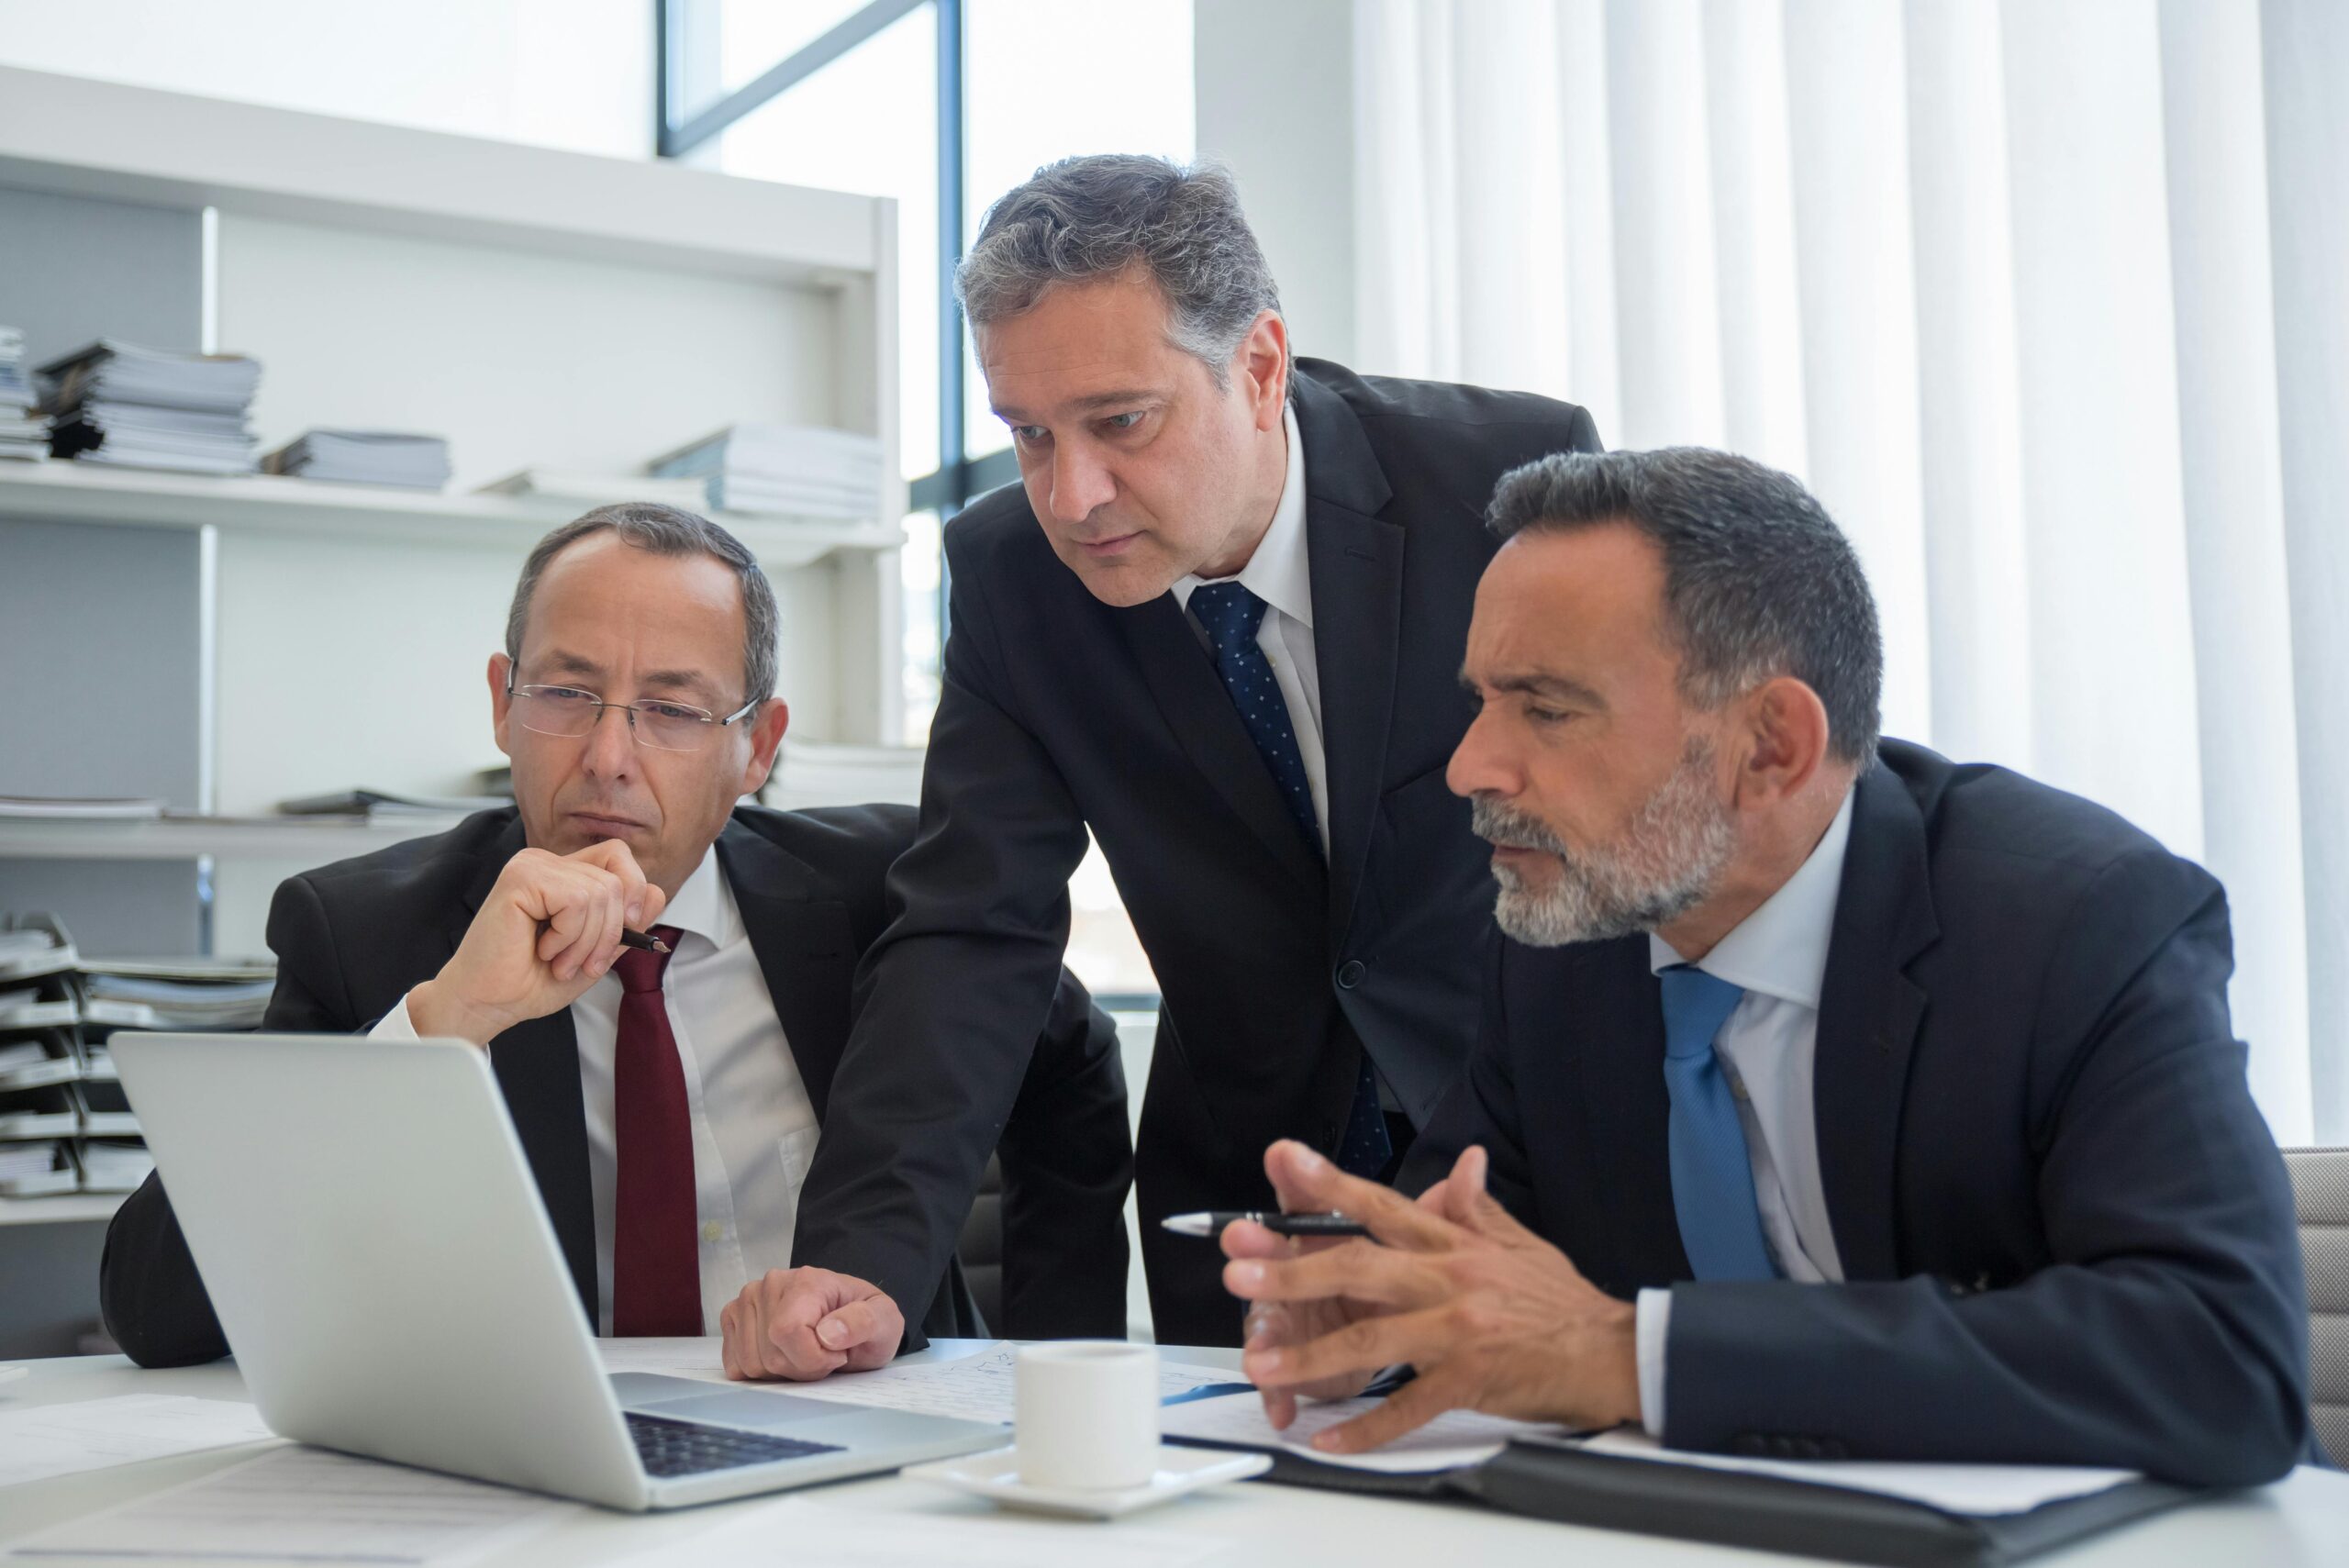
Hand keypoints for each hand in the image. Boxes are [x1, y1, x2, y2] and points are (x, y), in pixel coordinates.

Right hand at [408, 841, 665, 1045]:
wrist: (488, 1003)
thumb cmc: (531, 980)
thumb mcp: (596, 953)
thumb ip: (627, 925)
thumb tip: (659, 893)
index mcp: (565, 873)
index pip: (620, 858)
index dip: (632, 895)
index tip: (622, 935)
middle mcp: (548, 862)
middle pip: (617, 878)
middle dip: (610, 932)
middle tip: (582, 963)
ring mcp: (532, 865)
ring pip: (601, 892)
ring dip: (586, 941)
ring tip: (559, 961)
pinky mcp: (520, 878)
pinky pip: (576, 900)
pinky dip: (568, 936)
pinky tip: (543, 949)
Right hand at [719, 1267, 903, 1381]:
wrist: (852, 1322)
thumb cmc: (866, 1321)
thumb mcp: (884, 1321)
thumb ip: (863, 1323)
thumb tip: (828, 1333)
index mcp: (806, 1280)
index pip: (787, 1331)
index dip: (813, 1358)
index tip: (837, 1354)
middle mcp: (770, 1284)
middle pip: (770, 1354)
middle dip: (801, 1368)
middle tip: (824, 1356)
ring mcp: (748, 1301)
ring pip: (751, 1364)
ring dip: (782, 1372)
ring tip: (805, 1354)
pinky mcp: (734, 1320)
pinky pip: (735, 1364)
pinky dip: (760, 1373)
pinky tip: (783, 1357)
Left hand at [1223, 1139, 1640, 1454]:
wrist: (1612, 1351)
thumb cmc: (1559, 1301)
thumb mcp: (1518, 1242)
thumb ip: (1477, 1206)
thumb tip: (1462, 1161)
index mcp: (1455, 1243)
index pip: (1381, 1206)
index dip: (1330, 1183)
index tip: (1284, 1162)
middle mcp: (1450, 1279)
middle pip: (1359, 1269)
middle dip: (1293, 1269)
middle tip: (1239, 1269)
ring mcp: (1458, 1331)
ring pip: (1372, 1339)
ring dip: (1310, 1353)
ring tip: (1261, 1362)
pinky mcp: (1469, 1379)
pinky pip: (1408, 1406)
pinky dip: (1367, 1427)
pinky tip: (1329, 1437)